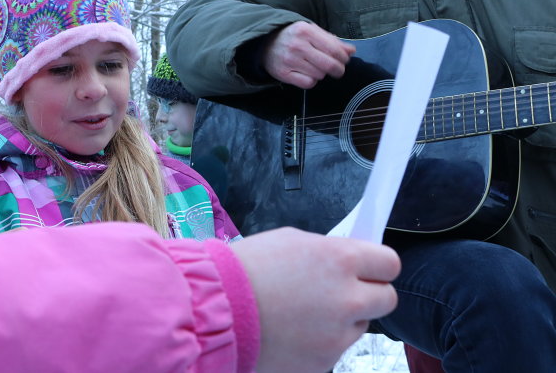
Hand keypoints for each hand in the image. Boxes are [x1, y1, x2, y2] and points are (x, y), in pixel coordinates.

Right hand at [230, 228, 399, 372]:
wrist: (214, 309)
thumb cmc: (246, 269)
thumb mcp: (292, 242)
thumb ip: (329, 253)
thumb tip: (349, 264)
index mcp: (341, 260)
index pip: (390, 263)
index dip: (377, 265)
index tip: (367, 268)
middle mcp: (348, 298)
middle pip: (387, 299)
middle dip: (368, 293)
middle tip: (340, 290)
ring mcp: (338, 335)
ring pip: (360, 326)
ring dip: (342, 319)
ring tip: (303, 311)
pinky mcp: (324, 362)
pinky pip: (335, 347)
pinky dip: (320, 340)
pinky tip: (292, 330)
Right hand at [262, 21, 355, 87]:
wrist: (264, 42)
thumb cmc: (293, 36)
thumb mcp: (312, 31)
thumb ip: (332, 40)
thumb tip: (351, 51)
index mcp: (306, 30)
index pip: (335, 50)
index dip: (344, 58)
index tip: (344, 60)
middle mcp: (297, 45)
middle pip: (329, 65)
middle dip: (338, 70)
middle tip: (337, 69)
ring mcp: (289, 60)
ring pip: (320, 75)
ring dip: (321, 73)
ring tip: (315, 67)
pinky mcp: (283, 73)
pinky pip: (308, 83)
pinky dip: (311, 81)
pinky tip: (307, 74)